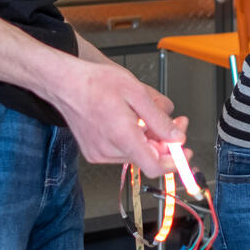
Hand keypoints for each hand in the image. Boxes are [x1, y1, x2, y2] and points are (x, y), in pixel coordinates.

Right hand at [54, 56, 185, 175]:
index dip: (175, 162)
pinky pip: (122, 150)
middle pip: (148, 157)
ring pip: (136, 153)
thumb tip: (177, 137)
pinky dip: (134, 138)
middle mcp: (109, 151)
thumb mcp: (137, 93)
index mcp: (122, 137)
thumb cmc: (95, 83)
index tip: (185, 153)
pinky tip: (132, 119)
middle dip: (165, 141)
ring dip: (149, 138)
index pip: (155, 166)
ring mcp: (99, 153)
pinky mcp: (94, 151)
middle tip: (176, 122)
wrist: (64, 83)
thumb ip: (159, 119)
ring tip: (149, 114)